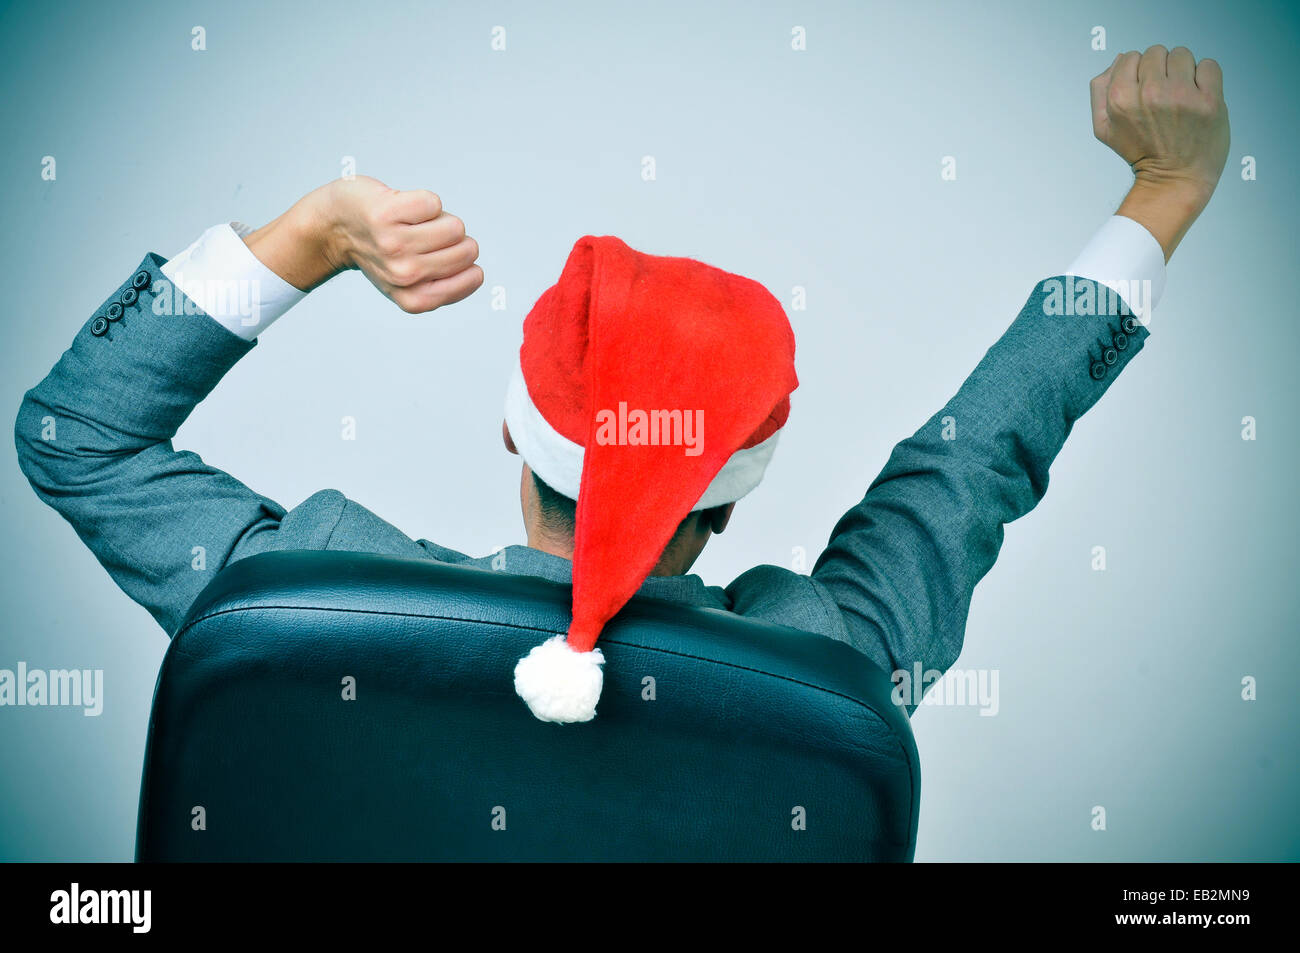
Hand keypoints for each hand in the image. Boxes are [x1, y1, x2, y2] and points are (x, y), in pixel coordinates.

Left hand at [246, 175, 482, 312]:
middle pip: (468, 249)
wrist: (333, 226)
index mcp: (414, 298)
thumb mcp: (409, 285)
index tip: (438, 256)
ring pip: (454, 226)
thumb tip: (475, 272)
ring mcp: (395, 245)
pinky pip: (433, 202)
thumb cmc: (379, 251)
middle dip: (452, 239)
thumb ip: (443, 287)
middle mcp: (404, 275)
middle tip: (420, 236)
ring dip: (438, 218)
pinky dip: (421, 200)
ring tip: (411, 222)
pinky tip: (400, 207)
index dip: (465, 261)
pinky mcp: (387, 213)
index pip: (473, 277)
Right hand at [1090, 46, 1229, 259]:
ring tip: (1180, 97)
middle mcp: (1150, 94)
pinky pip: (1209, 65)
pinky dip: (1205, 78)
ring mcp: (1182, 96)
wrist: (1173, 180)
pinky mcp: (1209, 100)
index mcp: (1120, 98)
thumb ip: (1100, 90)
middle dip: (1159, 70)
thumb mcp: (1103, 127)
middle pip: (1157, 52)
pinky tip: (1197, 99)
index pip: (1130, 56)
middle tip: (1162, 97)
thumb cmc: (1139, 152)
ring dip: (1183, 72)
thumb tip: (1119, 59)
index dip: (1136, 73)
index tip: (1142, 93)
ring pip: (1182, 54)